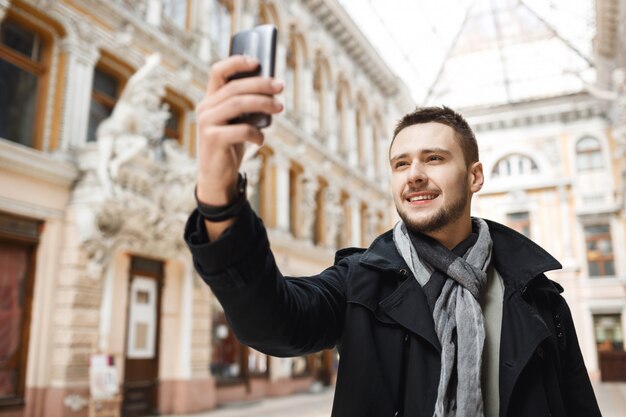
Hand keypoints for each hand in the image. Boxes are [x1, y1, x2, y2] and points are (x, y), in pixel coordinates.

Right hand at [195, 55, 283, 207]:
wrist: (217, 177)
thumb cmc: (231, 145)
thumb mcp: (237, 122)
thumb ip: (246, 106)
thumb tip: (272, 88)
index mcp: (210, 99)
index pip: (218, 71)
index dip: (237, 62)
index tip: (258, 62)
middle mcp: (205, 108)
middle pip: (235, 87)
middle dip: (261, 84)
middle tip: (280, 86)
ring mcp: (207, 123)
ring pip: (238, 104)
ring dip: (263, 103)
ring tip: (279, 108)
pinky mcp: (213, 139)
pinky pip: (241, 130)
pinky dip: (256, 133)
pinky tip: (261, 140)